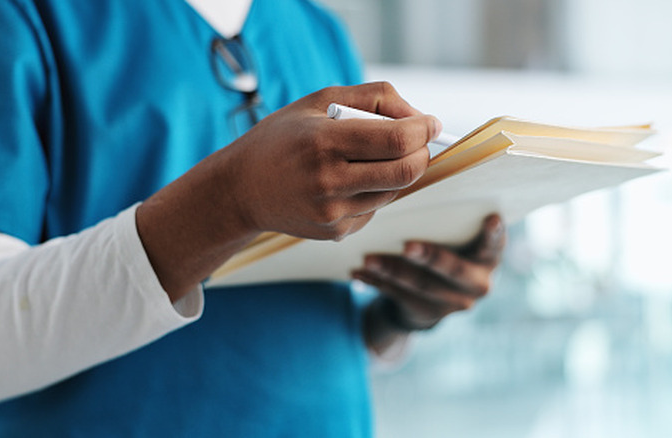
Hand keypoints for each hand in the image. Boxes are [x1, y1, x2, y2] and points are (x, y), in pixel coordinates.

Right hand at [218, 82, 440, 240]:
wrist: (241, 189)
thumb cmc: (282, 138)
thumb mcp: (318, 100)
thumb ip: (373, 98)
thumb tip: (418, 116)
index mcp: (323, 142)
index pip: (397, 139)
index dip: (424, 130)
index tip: (431, 123)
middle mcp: (328, 181)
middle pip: (406, 172)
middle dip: (422, 153)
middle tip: (419, 141)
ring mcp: (332, 212)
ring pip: (394, 191)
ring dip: (397, 172)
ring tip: (369, 157)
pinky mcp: (336, 232)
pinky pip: (375, 208)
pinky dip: (374, 191)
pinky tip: (346, 182)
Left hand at [355, 214, 505, 335]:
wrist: (433, 294)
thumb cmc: (442, 245)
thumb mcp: (451, 235)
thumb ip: (447, 221)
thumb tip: (414, 189)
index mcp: (489, 256)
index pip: (495, 244)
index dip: (494, 234)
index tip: (491, 219)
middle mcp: (479, 283)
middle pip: (453, 269)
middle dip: (430, 256)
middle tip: (407, 245)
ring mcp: (456, 303)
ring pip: (421, 285)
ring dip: (392, 270)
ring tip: (368, 258)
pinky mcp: (430, 315)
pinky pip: (400, 297)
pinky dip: (377, 283)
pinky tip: (358, 271)